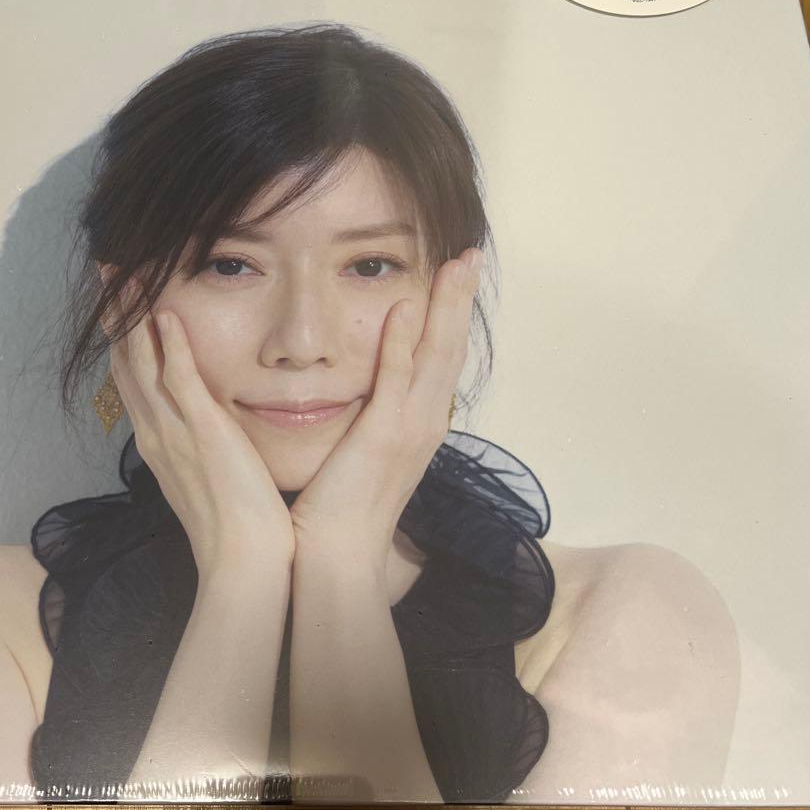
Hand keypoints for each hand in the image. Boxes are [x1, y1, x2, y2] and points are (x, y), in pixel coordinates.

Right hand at [107, 281, 294, 575]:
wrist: (241, 562)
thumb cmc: (232, 525)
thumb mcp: (204, 477)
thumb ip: (197, 446)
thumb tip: (200, 426)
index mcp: (158, 442)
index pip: (132, 379)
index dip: (122, 338)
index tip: (119, 303)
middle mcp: (156, 432)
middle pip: (126, 362)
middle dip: (116, 315)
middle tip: (108, 272)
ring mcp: (175, 432)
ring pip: (143, 363)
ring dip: (134, 317)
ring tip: (126, 275)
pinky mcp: (204, 433)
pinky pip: (180, 379)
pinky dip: (170, 345)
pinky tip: (165, 313)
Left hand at [288, 249, 482, 564]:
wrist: (339, 555)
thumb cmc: (345, 508)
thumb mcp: (368, 454)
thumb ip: (377, 420)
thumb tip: (374, 399)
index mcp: (420, 425)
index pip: (440, 360)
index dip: (451, 317)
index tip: (456, 278)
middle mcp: (425, 423)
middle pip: (450, 348)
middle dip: (460, 300)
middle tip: (471, 255)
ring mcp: (408, 429)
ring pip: (435, 355)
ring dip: (446, 307)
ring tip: (457, 263)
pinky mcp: (382, 436)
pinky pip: (395, 379)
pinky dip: (401, 341)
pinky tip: (405, 305)